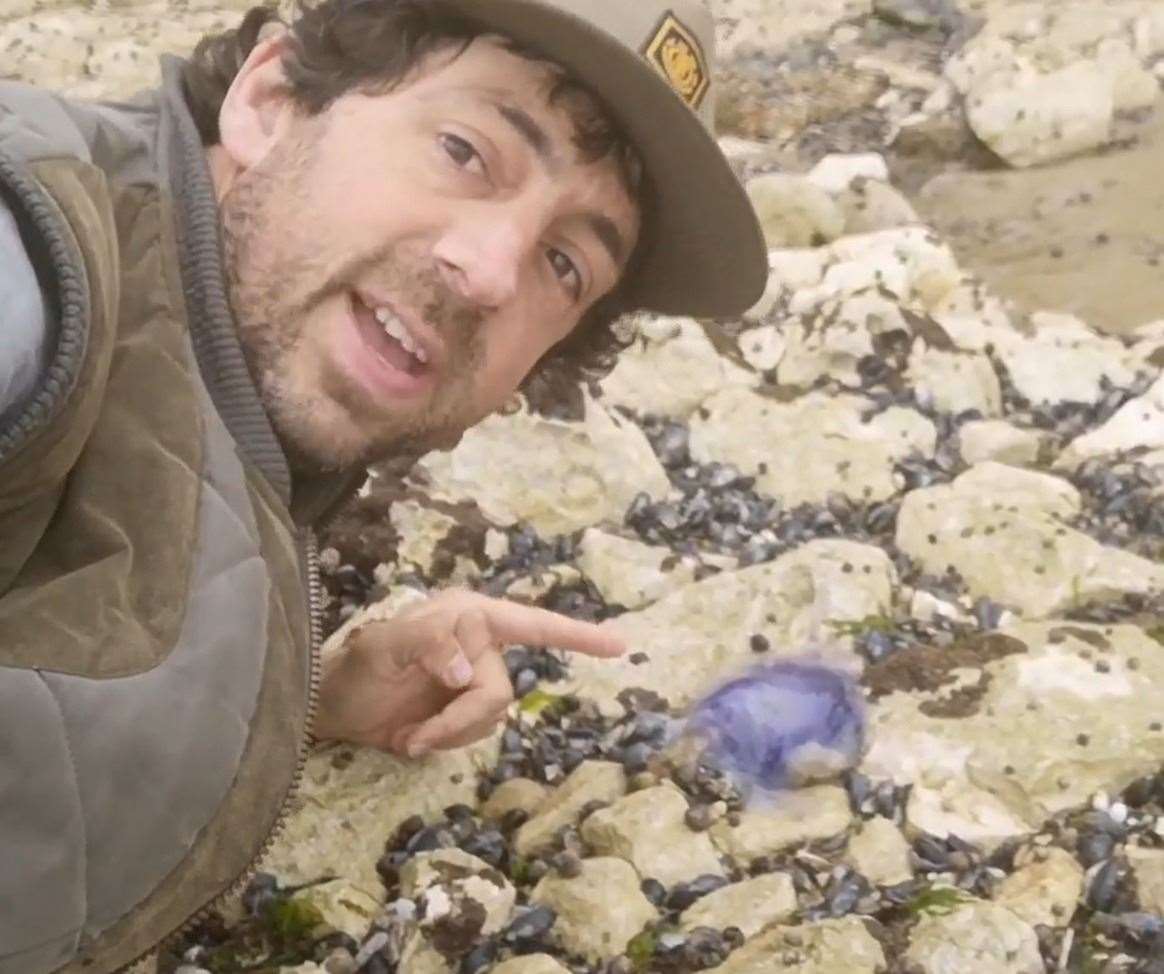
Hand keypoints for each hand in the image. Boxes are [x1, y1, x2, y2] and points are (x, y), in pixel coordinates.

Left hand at [312, 589, 624, 756]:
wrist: (328, 707)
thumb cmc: (352, 665)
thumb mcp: (380, 646)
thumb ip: (426, 644)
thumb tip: (466, 669)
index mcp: (469, 616)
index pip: (531, 623)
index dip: (576, 635)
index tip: (620, 645)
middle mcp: (479, 644)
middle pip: (500, 691)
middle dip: (459, 720)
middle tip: (416, 736)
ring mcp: (473, 679)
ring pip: (491, 717)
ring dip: (449, 733)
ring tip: (409, 734)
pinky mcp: (462, 712)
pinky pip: (476, 733)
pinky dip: (445, 741)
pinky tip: (413, 737)